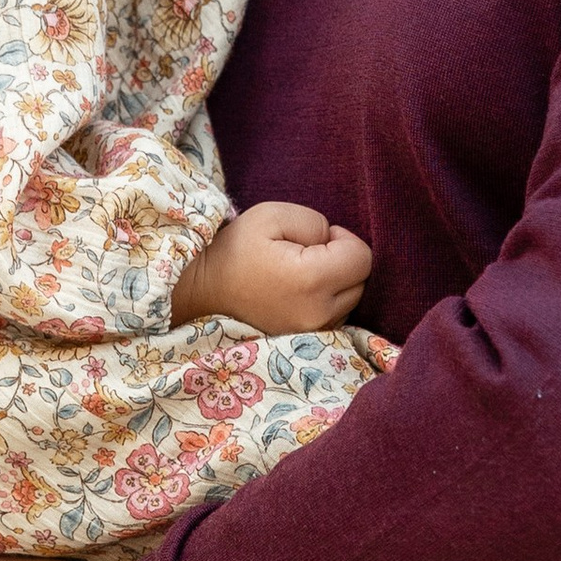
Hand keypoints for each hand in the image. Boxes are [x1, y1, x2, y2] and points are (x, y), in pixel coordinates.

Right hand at [171, 200, 371, 335]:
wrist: (198, 296)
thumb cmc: (231, 252)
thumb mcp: (269, 216)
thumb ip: (314, 222)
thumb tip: (331, 241)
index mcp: (311, 280)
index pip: (362, 257)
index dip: (343, 239)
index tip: (317, 238)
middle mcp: (318, 313)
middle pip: (361, 281)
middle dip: (342, 261)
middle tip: (305, 254)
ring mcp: (312, 333)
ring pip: (350, 301)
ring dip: (336, 284)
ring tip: (298, 275)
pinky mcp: (305, 344)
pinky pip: (335, 318)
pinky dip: (325, 302)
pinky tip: (298, 294)